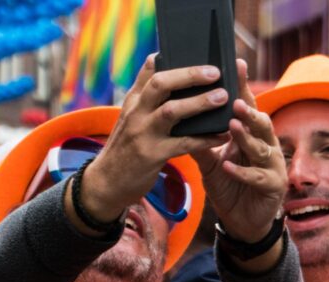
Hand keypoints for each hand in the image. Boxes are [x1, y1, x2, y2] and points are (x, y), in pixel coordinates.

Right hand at [79, 55, 231, 222]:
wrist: (106, 183)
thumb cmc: (124, 149)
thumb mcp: (128, 119)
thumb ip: (145, 99)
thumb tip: (164, 71)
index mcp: (133, 101)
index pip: (149, 70)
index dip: (170, 58)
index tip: (193, 50)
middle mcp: (136, 112)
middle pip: (161, 84)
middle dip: (190, 75)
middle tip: (215, 72)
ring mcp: (143, 133)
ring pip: (172, 111)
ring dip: (200, 102)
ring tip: (222, 97)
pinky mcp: (152, 155)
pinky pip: (184, 143)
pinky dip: (205, 138)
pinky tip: (222, 135)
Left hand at [190, 59, 285, 243]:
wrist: (241, 221)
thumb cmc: (228, 184)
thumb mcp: (209, 161)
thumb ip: (199, 139)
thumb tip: (177, 114)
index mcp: (251, 134)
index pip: (246, 106)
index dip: (242, 86)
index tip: (235, 65)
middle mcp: (266, 145)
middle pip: (259, 122)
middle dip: (248, 110)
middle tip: (234, 98)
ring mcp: (272, 165)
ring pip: (262, 147)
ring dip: (246, 137)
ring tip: (232, 126)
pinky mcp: (273, 187)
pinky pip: (257, 177)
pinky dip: (242, 172)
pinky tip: (228, 166)